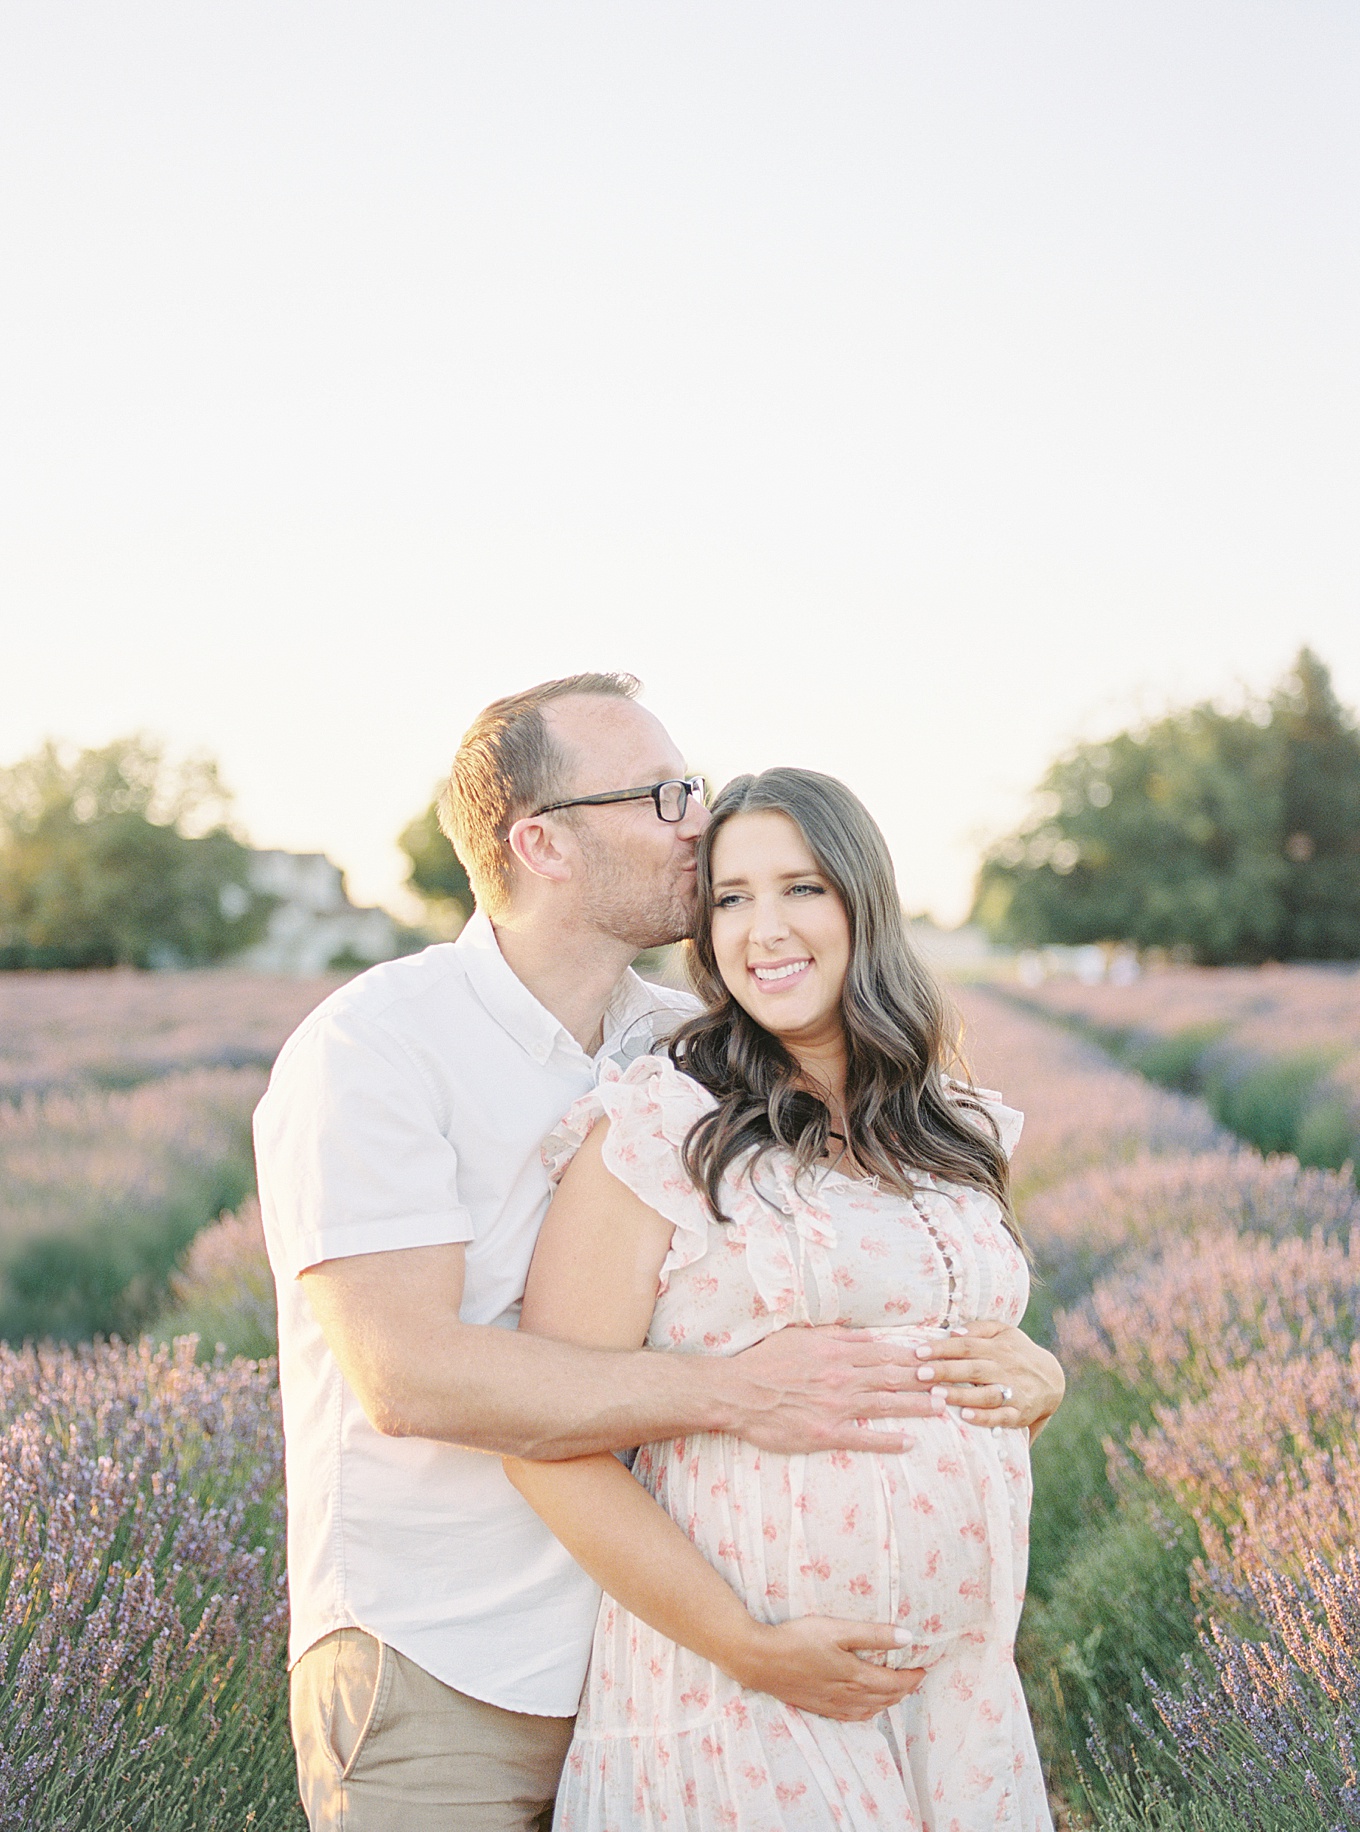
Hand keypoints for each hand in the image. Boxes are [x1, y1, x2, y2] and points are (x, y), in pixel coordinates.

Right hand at [725, 1325, 947, 1454]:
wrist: (738, 1393)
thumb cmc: (766, 1362)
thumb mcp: (801, 1337)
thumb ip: (836, 1336)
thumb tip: (868, 1336)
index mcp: (836, 1353)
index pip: (883, 1353)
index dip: (912, 1356)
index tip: (935, 1357)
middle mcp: (841, 1378)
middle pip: (892, 1377)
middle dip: (925, 1380)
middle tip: (950, 1381)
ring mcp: (836, 1407)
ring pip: (885, 1404)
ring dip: (916, 1406)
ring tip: (941, 1407)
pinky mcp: (826, 1433)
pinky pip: (864, 1437)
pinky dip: (888, 1440)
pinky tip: (909, 1442)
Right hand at [728, 1615, 925, 1721]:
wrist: (760, 1660)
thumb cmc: (798, 1639)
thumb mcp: (837, 1629)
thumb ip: (873, 1634)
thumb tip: (908, 1637)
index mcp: (856, 1676)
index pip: (895, 1683)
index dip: (913, 1677)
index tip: (924, 1667)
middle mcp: (848, 1696)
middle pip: (886, 1698)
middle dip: (904, 1689)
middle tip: (915, 1677)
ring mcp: (833, 1705)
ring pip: (871, 1710)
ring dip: (889, 1702)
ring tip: (898, 1690)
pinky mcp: (820, 1707)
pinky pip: (853, 1717)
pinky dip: (868, 1712)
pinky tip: (867, 1707)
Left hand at [909, 1321, 1064, 1436]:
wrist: (1053, 1380)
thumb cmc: (1018, 1353)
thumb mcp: (1004, 1332)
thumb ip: (979, 1328)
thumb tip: (953, 1331)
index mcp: (997, 1347)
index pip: (965, 1345)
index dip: (942, 1348)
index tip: (918, 1352)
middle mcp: (1004, 1368)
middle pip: (971, 1368)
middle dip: (945, 1370)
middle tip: (919, 1373)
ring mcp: (1012, 1391)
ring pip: (984, 1394)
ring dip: (960, 1395)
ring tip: (936, 1394)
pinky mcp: (1019, 1413)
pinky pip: (1001, 1416)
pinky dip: (984, 1417)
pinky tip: (965, 1416)